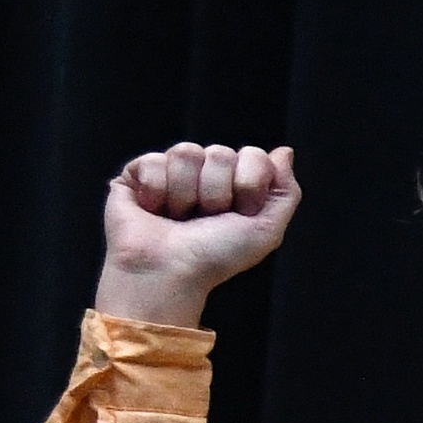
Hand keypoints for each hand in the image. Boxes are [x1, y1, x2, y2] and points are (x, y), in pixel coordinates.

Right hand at [95, 141, 302, 328]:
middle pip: (220, 152)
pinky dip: (156, 191)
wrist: (170, 271)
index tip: (239, 213)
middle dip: (216, 193)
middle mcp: (205, 173)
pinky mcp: (137, 172)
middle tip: (205, 218)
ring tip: (179, 217)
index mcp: (236, 183)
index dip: (248, 186)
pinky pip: (153, 160)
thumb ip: (286, 191)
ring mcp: (171, 170)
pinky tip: (154, 210)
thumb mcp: (266, 230)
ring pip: (186, 152)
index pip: (253, 155)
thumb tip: (284, 152)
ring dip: (186, 194)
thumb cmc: (215, 257)